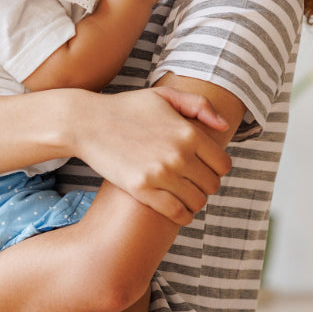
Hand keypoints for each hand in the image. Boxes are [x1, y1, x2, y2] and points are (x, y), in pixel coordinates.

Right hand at [68, 88, 232, 223]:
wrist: (87, 123)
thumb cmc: (126, 108)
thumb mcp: (164, 96)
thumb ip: (199, 105)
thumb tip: (224, 127)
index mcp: (188, 132)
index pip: (223, 164)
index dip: (217, 169)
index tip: (205, 169)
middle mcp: (178, 154)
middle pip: (212, 185)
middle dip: (205, 185)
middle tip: (193, 183)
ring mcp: (160, 173)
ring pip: (197, 201)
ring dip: (194, 201)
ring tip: (184, 195)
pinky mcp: (141, 189)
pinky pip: (176, 212)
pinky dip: (182, 215)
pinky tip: (178, 210)